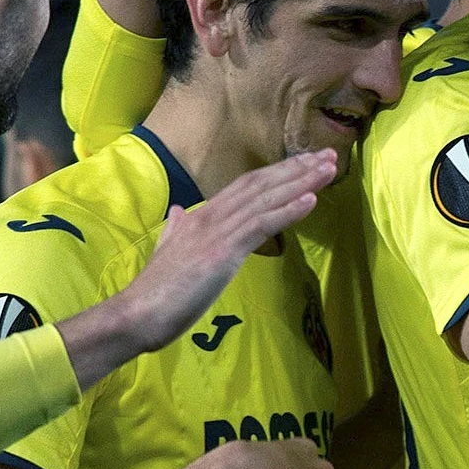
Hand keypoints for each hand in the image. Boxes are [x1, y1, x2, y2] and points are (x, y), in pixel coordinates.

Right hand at [85, 151, 338, 368]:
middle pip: (261, 184)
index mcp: (202, 216)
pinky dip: (288, 210)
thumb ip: (176, 229)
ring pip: (265, 199)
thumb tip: (178, 211)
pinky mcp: (223, 252)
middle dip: (298, 168)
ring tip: (330, 168)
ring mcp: (217, 232)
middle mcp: (212, 216)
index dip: (278, 172)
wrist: (137, 313)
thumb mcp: (168, 251)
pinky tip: (312, 199)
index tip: (306, 162)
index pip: (246, 186)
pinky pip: (261, 225)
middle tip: (330, 156)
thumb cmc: (156, 291)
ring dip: (302, 182)